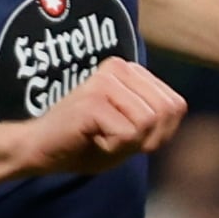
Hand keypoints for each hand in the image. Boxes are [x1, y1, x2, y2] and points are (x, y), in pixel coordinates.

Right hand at [29, 58, 186, 174]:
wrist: (41, 150)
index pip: (176, 106)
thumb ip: (158, 118)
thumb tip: (178, 107)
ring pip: (148, 123)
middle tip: (113, 138)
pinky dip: (112, 147)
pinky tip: (90, 138)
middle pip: (165, 114)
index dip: (161, 133)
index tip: (128, 135)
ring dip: (127, 143)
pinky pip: (128, 135)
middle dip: (146, 139)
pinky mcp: (93, 100)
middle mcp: (119, 67)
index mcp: (130, 70)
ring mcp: (105, 81)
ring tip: (100, 135)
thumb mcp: (132, 132)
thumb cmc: (87, 143)